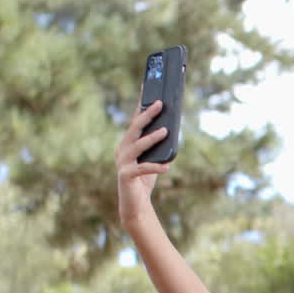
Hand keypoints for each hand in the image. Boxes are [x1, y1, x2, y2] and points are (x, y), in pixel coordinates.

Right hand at [114, 100, 170, 220]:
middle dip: (147, 115)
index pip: (135, 120)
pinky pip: (143, 169)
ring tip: (165, 131)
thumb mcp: (153, 159)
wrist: (135, 205)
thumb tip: (171, 129)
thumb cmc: (145, 180)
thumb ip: (159, 147)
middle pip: (134, 128)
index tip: (146, 87)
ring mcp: (122, 163)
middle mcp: (122, 150)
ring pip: (137, 146)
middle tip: (160, 103)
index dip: (141, 104)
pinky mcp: (126, 176)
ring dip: (152, 138)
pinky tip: (167, 168)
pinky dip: (155, 167)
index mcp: (127, 143)